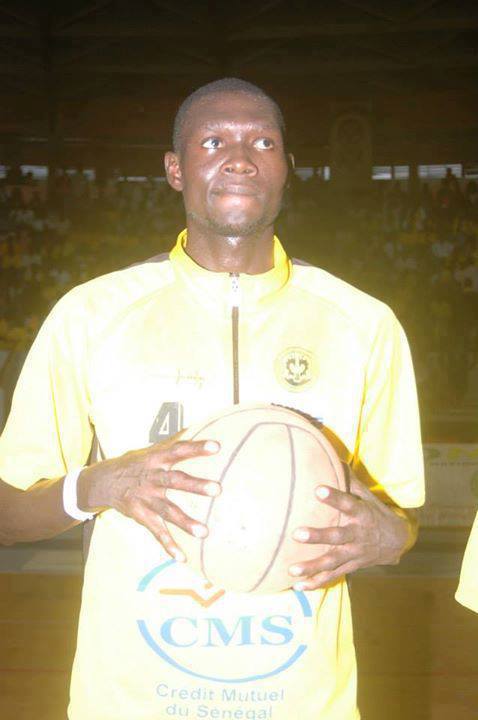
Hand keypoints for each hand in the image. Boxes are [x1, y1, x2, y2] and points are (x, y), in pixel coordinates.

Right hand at [78, 437, 220, 560]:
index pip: (178, 450)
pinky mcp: (140, 515)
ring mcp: (145, 498)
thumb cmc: (134, 463)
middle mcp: (151, 477)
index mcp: (156, 458)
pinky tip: (182, 556)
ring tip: (204, 532)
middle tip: (217, 489)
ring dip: (186, 522)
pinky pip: (156, 531)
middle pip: (175, 481)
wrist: (101, 482)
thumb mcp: (150, 450)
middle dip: (196, 485)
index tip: (217, 446)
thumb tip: (197, 426)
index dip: (196, 447)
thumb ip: (173, 443)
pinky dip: (168, 545)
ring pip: (167, 511)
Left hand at [289, 473, 413, 590]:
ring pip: (332, 561)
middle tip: (297, 533)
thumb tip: (332, 457)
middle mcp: (358, 536)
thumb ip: (349, 481)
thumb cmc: (375, 513)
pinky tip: (298, 586)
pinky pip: (333, 576)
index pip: (348, 504)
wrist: (398, 541)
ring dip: (312, 566)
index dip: (334, 497)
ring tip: (292, 569)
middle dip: (317, 536)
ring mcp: (355, 554)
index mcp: (362, 514)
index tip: (318, 489)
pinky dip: (316, 582)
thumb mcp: (368, 496)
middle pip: (337, 537)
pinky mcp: (351, 566)